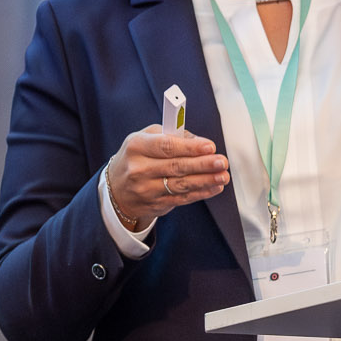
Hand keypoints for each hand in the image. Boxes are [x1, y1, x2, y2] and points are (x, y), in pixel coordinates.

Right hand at [108, 125, 228, 227]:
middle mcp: (139, 169)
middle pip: (176, 167)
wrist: (117, 190)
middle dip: (202, 164)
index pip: (166, 146)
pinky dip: (201, 193)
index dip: (189, 147)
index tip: (209, 146)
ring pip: (181, 185)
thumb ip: (172, 136)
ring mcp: (146, 189)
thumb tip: (199, 141)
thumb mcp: (146, 138)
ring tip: (223, 175)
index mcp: (136, 146)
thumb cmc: (137, 158)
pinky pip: (182, 198)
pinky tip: (215, 187)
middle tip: (221, 162)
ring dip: (206, 180)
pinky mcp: (155, 204)